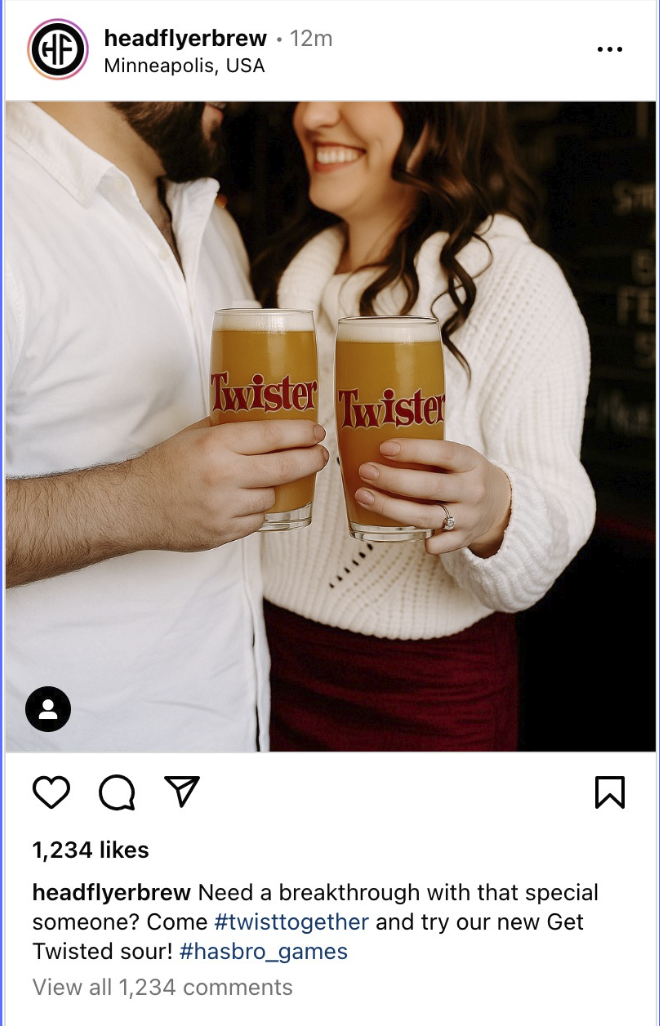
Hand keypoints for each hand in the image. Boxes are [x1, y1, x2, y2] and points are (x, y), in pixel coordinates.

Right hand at [129, 418, 328, 549]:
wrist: (134, 506)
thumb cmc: (162, 467)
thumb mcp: (193, 435)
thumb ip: (227, 428)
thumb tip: (263, 419)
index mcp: (217, 445)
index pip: (272, 435)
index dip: (301, 433)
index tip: (316, 432)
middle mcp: (225, 476)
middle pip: (285, 467)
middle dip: (310, 460)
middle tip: (320, 456)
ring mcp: (226, 508)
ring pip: (272, 497)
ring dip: (271, 489)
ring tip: (257, 482)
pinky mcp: (224, 533)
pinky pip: (256, 520)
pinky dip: (254, 511)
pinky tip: (241, 502)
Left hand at [355, 438, 510, 557]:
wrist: (500, 504)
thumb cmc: (464, 474)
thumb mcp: (458, 457)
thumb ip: (429, 452)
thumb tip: (375, 439)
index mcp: (471, 462)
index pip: (444, 453)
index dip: (413, 450)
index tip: (383, 447)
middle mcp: (472, 490)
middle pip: (430, 487)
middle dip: (393, 480)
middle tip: (365, 471)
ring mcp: (469, 517)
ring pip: (426, 516)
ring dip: (390, 508)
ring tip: (363, 496)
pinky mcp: (464, 538)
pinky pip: (439, 544)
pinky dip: (420, 540)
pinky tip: (396, 532)